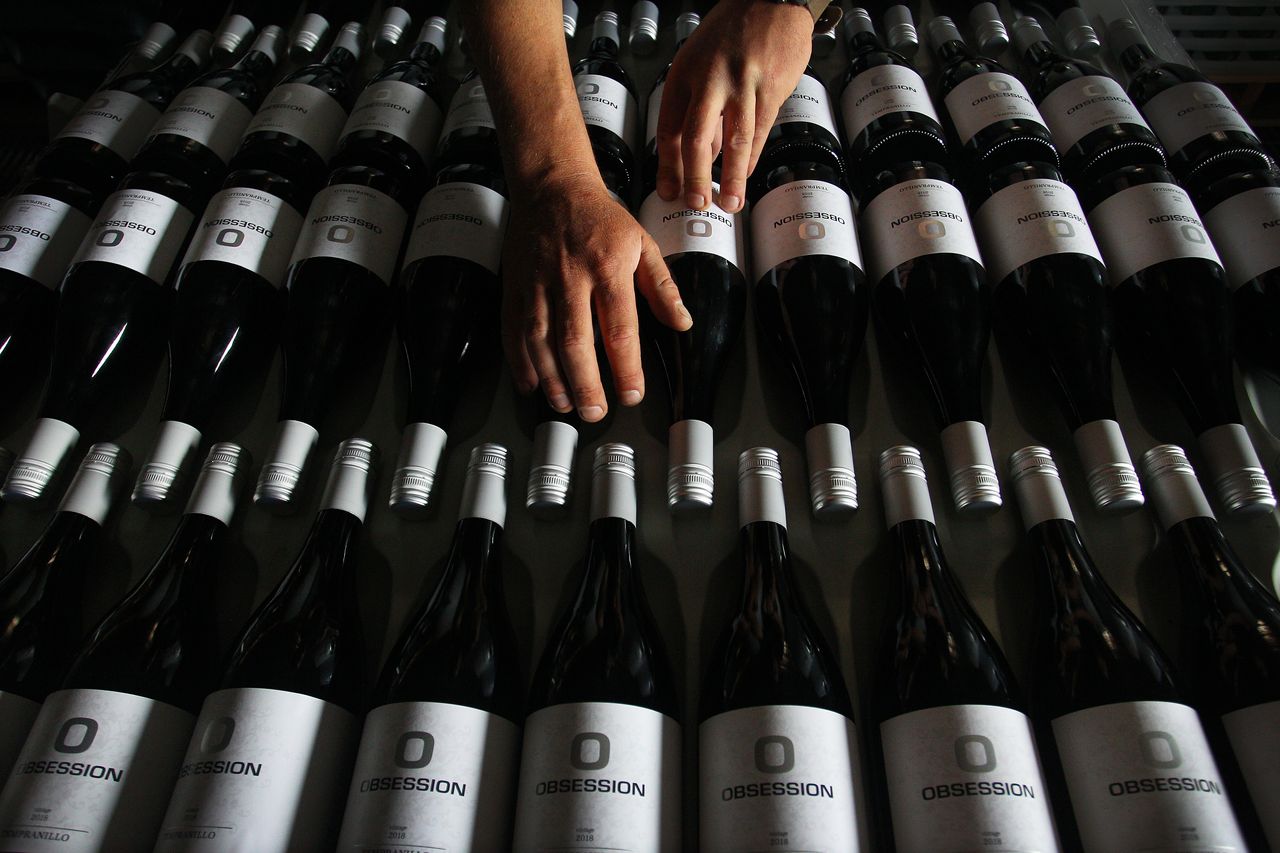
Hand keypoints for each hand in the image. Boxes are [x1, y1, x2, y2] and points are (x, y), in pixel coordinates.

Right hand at [502, 167, 692, 422]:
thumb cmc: (599, 216)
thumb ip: (662, 287)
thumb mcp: (642, 243)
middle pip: (576, 341)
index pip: (620, 327)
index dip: (626, 367)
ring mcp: (537, 282)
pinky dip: (520, 362)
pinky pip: (513, 329)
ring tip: (567, 405)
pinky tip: (532, 385)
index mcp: (608, 266)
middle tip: (596, 411)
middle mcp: (571, 276)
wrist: (551, 185)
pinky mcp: (515, 285)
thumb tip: (682, 323)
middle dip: (586, 384)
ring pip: (540, 340)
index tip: (632, 393)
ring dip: (553, 379)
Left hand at [655, 0, 814, 212]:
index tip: (669, 192)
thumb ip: (700, 110)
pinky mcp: (771, 87)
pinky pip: (759, 130)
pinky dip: (752, 156)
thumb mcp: (701, 64)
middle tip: (697, 204)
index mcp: (684, 75)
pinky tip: (746, 173)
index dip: (668, 166)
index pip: (669, 129)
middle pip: (695, 138)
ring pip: (733, 139)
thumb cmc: (733, 32)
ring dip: (731, 177)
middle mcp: (708, 79)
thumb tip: (701, 157)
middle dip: (695, 178)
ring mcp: (741, 83)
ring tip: (730, 203)